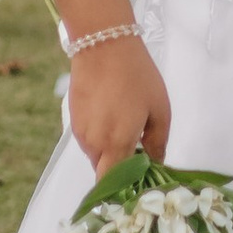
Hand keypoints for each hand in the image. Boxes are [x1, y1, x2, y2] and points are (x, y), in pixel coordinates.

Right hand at [68, 33, 171, 176]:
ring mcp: (79, 131)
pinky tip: (113, 114)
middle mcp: (92, 144)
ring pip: (95, 154)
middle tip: (139, 150)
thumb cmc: (136, 77)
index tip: (141, 180)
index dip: (125, 188)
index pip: (112, 184)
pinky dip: (100, 135)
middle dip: (120, 168)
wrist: (103, 45)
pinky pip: (88, 137)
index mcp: (115, 145)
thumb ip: (158, 143)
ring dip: (110, 150)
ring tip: (127, 126)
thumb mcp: (159, 110)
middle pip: (104, 171)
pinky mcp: (72, 118)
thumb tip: (156, 164)